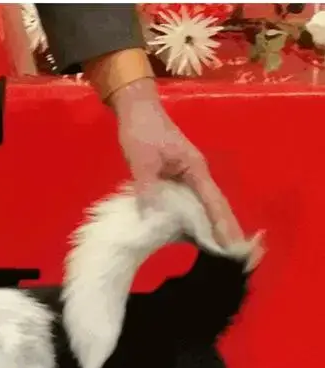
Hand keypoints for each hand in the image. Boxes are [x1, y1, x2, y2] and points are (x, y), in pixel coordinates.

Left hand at [109, 78, 243, 245]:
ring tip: (216, 253)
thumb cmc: (142, 131)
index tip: (233, 245)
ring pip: (200, 208)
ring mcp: (186, 178)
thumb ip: (148, 188)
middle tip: (232, 256)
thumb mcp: (142, 160)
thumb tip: (153, 217)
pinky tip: (189, 237)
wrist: (135, 110)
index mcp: (194, 170)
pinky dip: (189, 221)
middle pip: (213, 208)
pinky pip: (185, 205)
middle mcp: (195, 176)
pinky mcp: (174, 180)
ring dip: (207, 228)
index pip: (213, 203)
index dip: (223, 225)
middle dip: (223, 231)